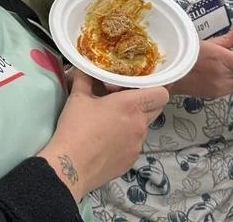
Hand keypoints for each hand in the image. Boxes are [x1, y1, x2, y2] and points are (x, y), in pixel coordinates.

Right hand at [38, 69, 168, 201]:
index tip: (139, 86)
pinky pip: (135, 144)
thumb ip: (86, 78)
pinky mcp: (131, 160)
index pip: (161, 93)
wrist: (70, 167)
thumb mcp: (78, 97)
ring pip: (144, 127)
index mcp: (131, 105)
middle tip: (125, 101)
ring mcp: (138, 145)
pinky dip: (126, 140)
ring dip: (134, 122)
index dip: (155, 88)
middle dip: (145, 103)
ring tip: (111, 123)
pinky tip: (107, 142)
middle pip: (156, 109)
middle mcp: (140, 125)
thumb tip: (86, 66)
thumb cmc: (75, 128)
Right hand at [170, 26, 232, 98]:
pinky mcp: (216, 95)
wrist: (171, 74)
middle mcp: (222, 75)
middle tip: (227, 58)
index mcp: (221, 59)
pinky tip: (214, 75)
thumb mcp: (206, 43)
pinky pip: (231, 88)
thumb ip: (226, 39)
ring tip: (218, 67)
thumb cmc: (187, 54)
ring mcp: (219, 87)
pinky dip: (228, 81)